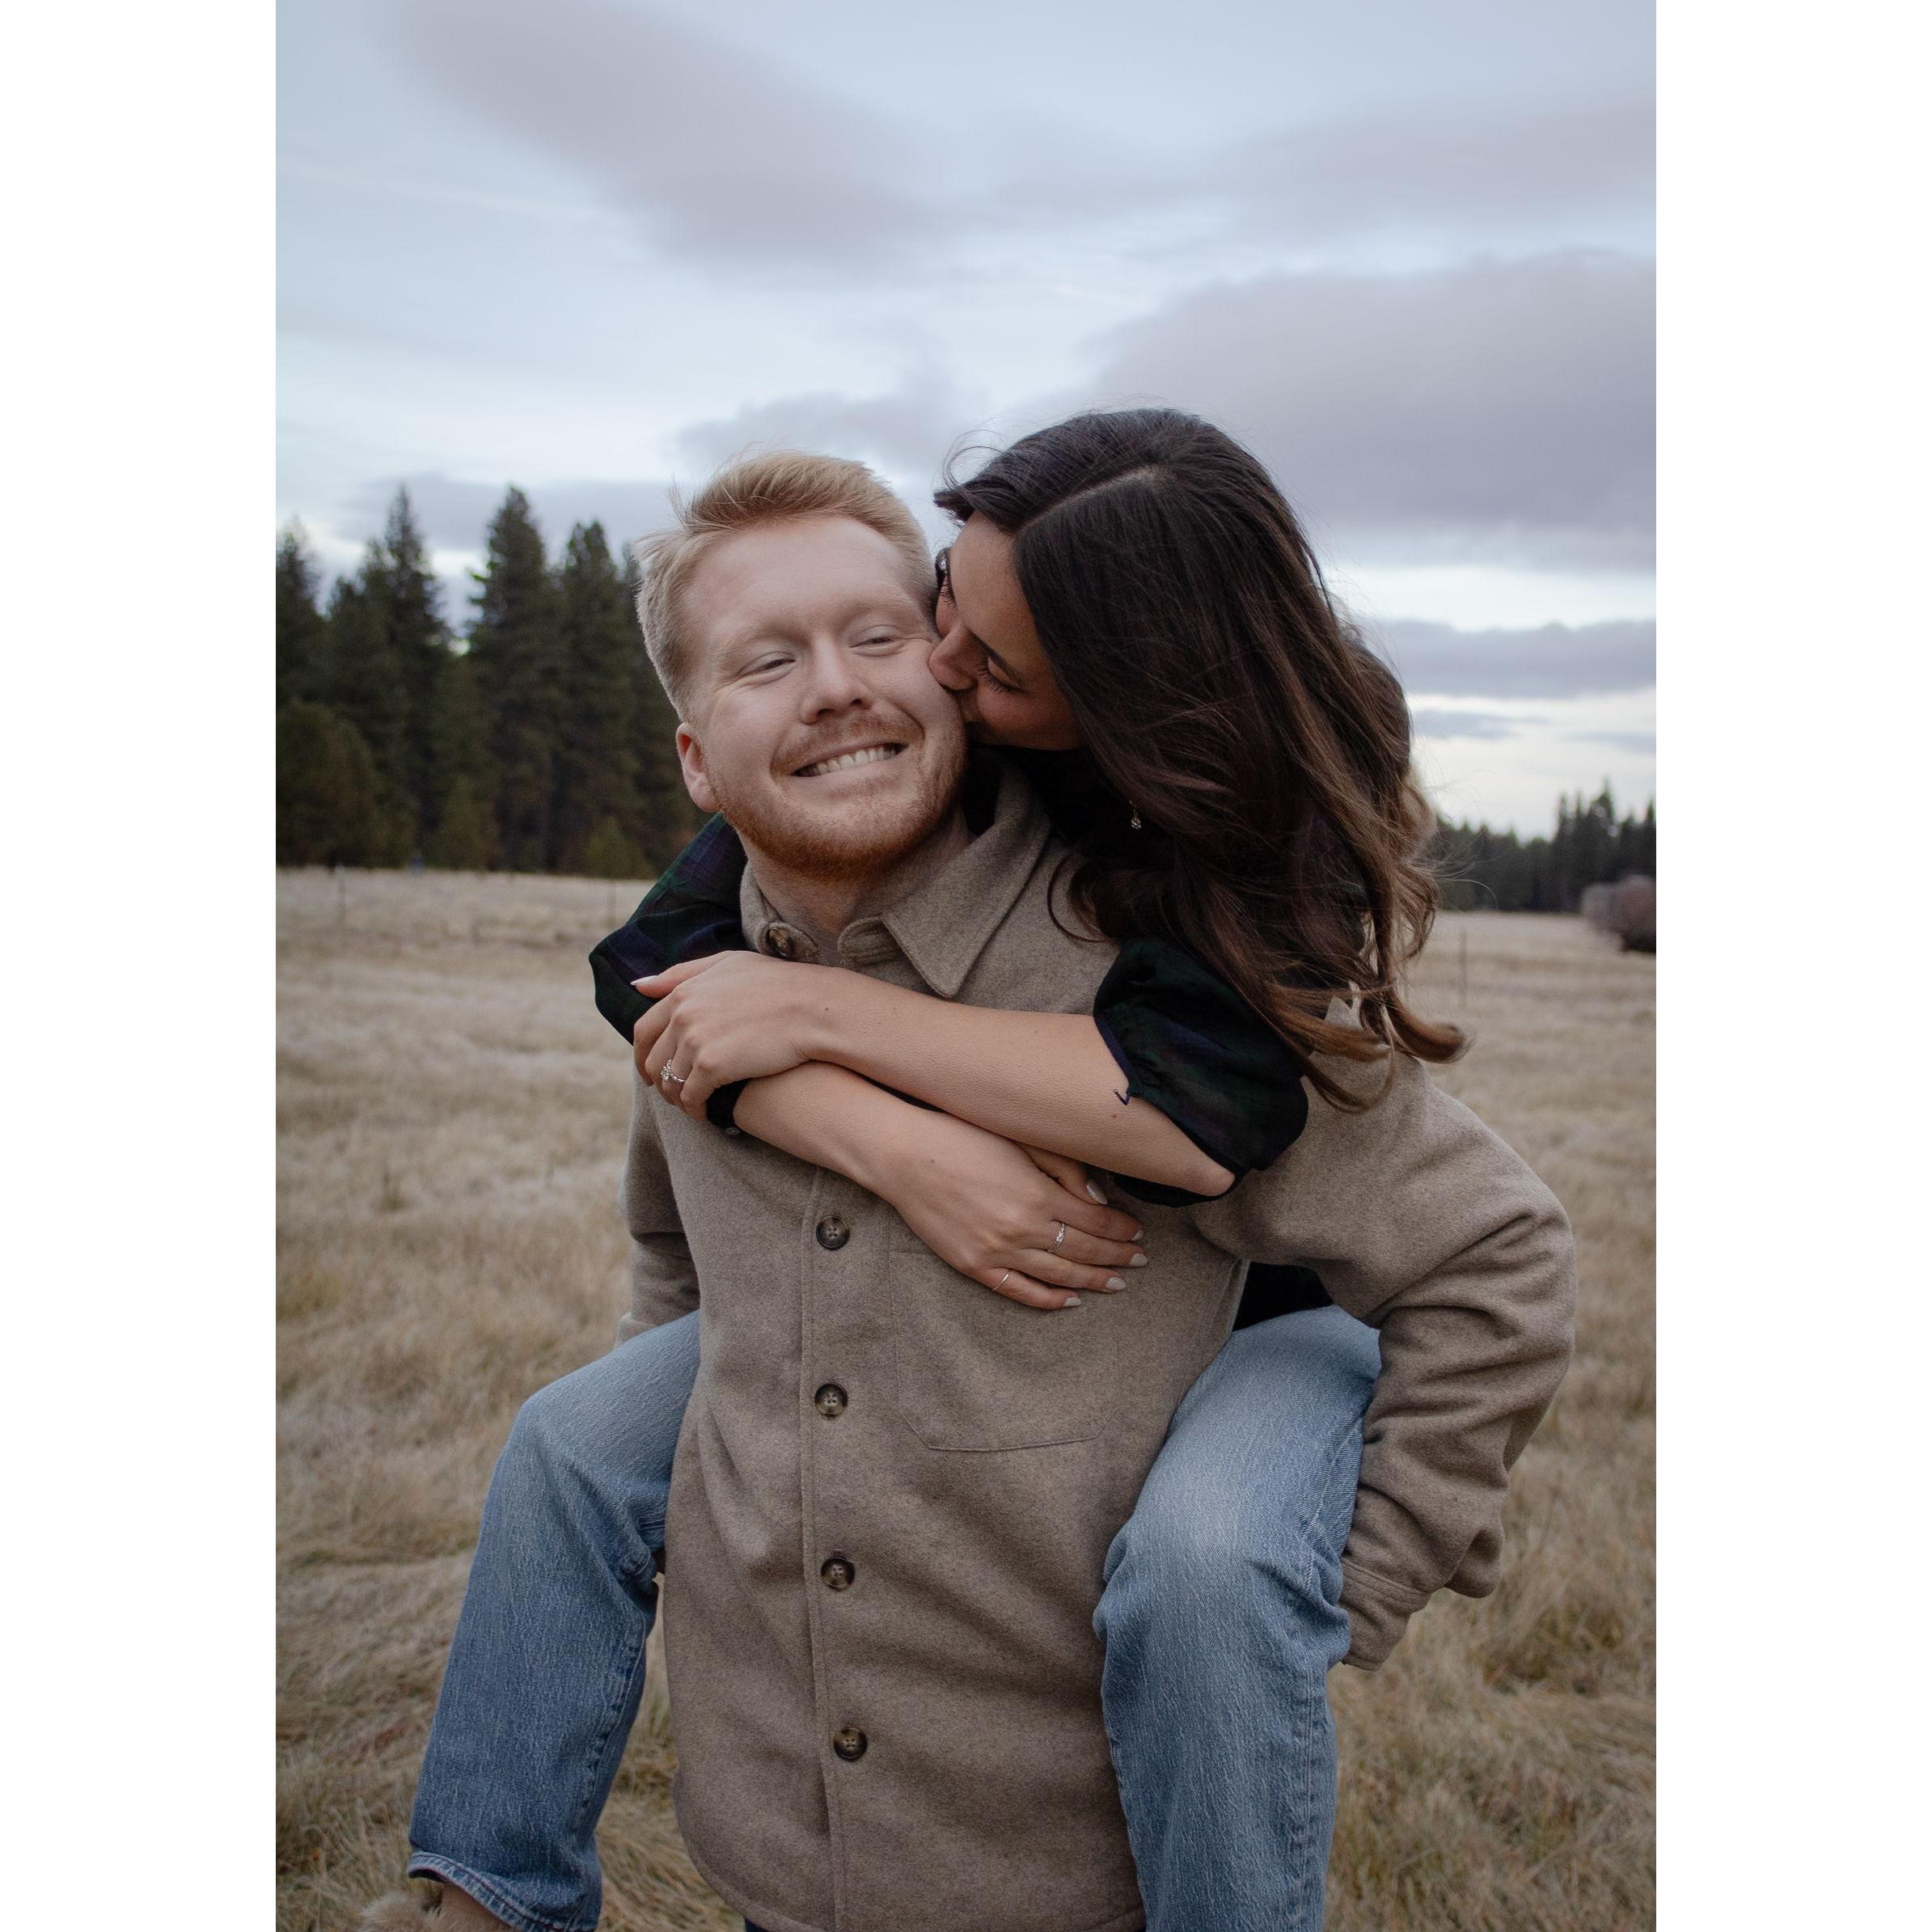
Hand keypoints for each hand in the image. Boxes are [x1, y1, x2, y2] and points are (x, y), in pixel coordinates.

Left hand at [632, 953, 842, 1117]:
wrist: (813, 1008)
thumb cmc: (779, 983)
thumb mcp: (728, 964)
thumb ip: (683, 973)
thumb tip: (638, 985)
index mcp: (683, 993)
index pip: (644, 1030)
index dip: (643, 1054)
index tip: (651, 1070)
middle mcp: (682, 1016)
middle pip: (653, 1060)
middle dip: (659, 1081)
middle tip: (671, 1094)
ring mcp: (695, 1041)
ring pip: (670, 1082)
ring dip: (677, 1099)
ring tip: (693, 1106)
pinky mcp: (711, 1067)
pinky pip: (690, 1097)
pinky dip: (695, 1110)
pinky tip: (708, 1114)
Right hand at [871, 1108, 1147, 1310]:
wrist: (904, 1155)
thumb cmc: (961, 1136)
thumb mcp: (1019, 1139)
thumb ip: (1063, 1167)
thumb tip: (1098, 1196)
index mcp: (1038, 1194)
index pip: (1096, 1220)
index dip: (1121, 1229)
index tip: (1138, 1232)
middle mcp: (1022, 1229)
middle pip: (1084, 1251)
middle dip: (1117, 1257)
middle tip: (1140, 1261)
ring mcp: (997, 1252)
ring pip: (1059, 1276)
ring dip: (1093, 1281)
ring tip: (1117, 1283)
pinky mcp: (973, 1265)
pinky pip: (1019, 1291)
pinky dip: (1048, 1300)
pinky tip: (1071, 1301)